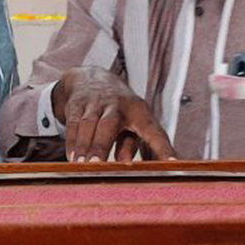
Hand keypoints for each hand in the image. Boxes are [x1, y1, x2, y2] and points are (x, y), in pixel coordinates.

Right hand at [52, 67, 175, 162]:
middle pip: (110, 125)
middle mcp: (119, 105)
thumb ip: (131, 146)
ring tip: (81, 165)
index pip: (154, 132)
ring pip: (88, 124)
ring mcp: (96, 102)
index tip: (173, 164)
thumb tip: (126, 165)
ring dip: (84, 145)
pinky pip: (73, 123)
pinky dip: (72, 141)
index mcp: (140, 113)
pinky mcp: (78, 103)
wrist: (93, 79)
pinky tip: (71, 157)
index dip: (163, 149)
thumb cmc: (119, 112)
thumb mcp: (130, 126)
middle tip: (97, 165)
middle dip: (103, 145)